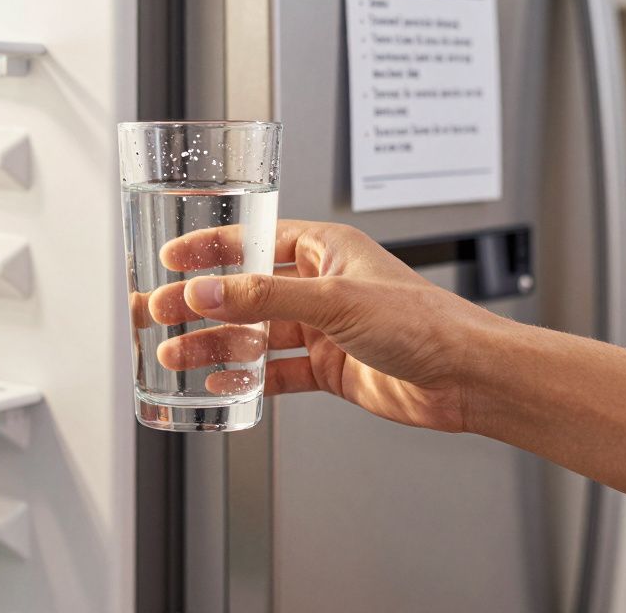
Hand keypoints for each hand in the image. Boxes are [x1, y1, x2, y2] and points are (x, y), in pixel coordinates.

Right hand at [149, 220, 505, 431]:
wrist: (466, 378)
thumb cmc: (424, 322)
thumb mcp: (336, 299)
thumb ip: (266, 297)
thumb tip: (208, 290)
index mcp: (326, 249)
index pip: (254, 240)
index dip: (210, 248)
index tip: (171, 258)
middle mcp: (322, 285)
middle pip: (247, 291)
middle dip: (201, 303)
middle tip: (160, 313)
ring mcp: (326, 328)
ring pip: (256, 334)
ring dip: (216, 345)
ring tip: (176, 355)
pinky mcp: (331, 368)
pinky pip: (276, 370)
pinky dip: (246, 378)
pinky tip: (219, 384)